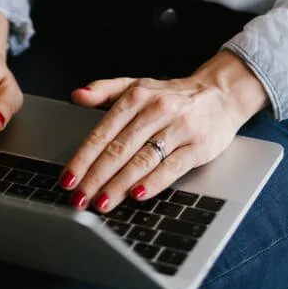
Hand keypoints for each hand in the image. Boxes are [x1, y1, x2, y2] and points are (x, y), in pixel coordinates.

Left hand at [59, 51, 268, 212]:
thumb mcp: (137, 85)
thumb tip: (76, 95)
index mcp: (136, 96)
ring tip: (101, 203)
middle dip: (95, 177)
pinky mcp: (198, 146)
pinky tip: (136, 195)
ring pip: (142, 160)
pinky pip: (171, 167)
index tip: (68, 178)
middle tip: (78, 198)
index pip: (103, 131)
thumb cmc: (172, 95)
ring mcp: (178, 128)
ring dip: (119, 185)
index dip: (83, 157)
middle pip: (119, 149)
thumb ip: (104, 90)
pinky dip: (152, 183)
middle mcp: (156, 110)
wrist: (220, 94)